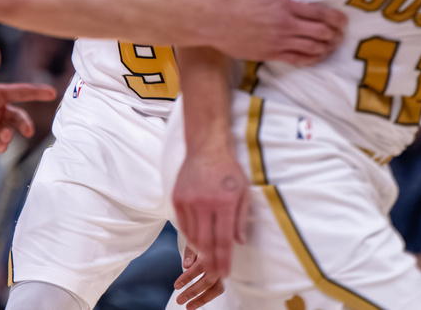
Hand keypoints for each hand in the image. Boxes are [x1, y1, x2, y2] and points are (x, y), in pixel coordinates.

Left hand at [0, 45, 56, 153]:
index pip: (21, 92)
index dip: (37, 92)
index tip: (52, 92)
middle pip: (19, 116)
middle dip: (26, 123)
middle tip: (28, 130)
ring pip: (12, 131)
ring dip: (12, 135)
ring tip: (3, 138)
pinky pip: (1, 145)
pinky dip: (4, 145)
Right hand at [172, 147, 249, 278]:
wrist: (206, 147)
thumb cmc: (228, 170)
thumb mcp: (243, 192)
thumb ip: (241, 218)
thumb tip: (239, 243)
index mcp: (224, 202)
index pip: (223, 240)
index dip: (224, 260)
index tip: (225, 273)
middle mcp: (204, 203)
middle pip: (206, 242)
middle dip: (210, 262)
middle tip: (214, 274)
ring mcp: (188, 201)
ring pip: (192, 235)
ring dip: (199, 250)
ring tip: (206, 260)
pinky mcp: (177, 198)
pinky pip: (182, 224)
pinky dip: (189, 236)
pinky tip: (196, 241)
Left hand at [172, 245, 224, 308]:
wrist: (212, 239)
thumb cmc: (201, 240)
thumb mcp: (193, 242)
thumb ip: (190, 254)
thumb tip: (186, 265)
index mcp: (211, 252)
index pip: (200, 266)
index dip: (188, 277)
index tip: (176, 286)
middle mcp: (219, 262)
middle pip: (208, 281)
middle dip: (193, 292)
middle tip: (180, 300)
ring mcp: (222, 270)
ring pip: (216, 288)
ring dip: (202, 299)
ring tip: (188, 306)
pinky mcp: (222, 276)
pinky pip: (218, 289)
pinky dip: (208, 296)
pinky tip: (197, 302)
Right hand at [209, 0, 345, 63]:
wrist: (208, 21)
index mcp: (282, 6)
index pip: (320, 14)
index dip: (336, 19)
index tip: (342, 20)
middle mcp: (284, 26)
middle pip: (322, 33)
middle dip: (334, 35)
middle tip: (339, 34)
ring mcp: (277, 42)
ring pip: (313, 49)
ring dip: (326, 48)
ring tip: (331, 46)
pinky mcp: (268, 54)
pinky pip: (297, 60)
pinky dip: (311, 59)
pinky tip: (315, 57)